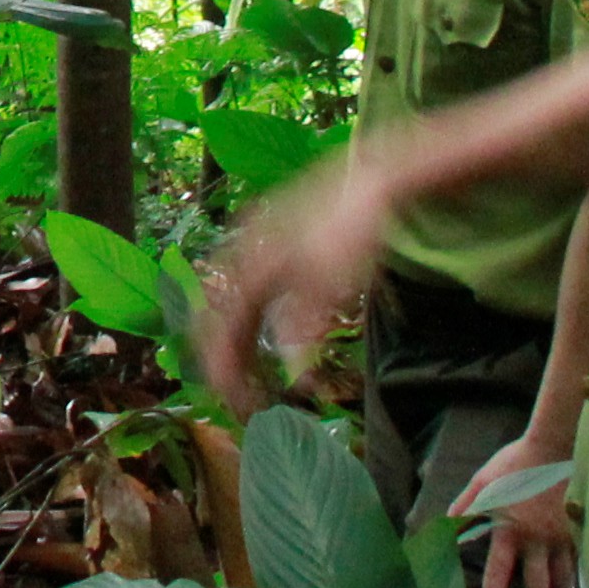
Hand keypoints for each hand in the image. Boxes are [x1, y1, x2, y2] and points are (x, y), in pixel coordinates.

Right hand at [195, 163, 389, 415]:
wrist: (371, 180)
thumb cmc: (352, 231)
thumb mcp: (332, 285)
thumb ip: (304, 327)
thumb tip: (295, 375)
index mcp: (250, 270)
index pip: (220, 335)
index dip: (227, 375)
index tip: (243, 407)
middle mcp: (243, 259)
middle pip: (217, 322)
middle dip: (227, 365)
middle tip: (247, 399)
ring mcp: (255, 249)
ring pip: (230, 308)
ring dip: (237, 346)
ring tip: (255, 375)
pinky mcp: (272, 244)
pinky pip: (247, 293)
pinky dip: (250, 323)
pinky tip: (268, 337)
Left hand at [470, 433, 579, 587]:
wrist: (554, 446)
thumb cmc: (514, 464)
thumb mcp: (482, 482)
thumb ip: (465, 506)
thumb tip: (444, 525)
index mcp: (510, 530)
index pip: (499, 573)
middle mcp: (538, 541)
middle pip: (538, 587)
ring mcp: (562, 539)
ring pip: (564, 582)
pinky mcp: (577, 533)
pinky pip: (578, 566)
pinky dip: (578, 587)